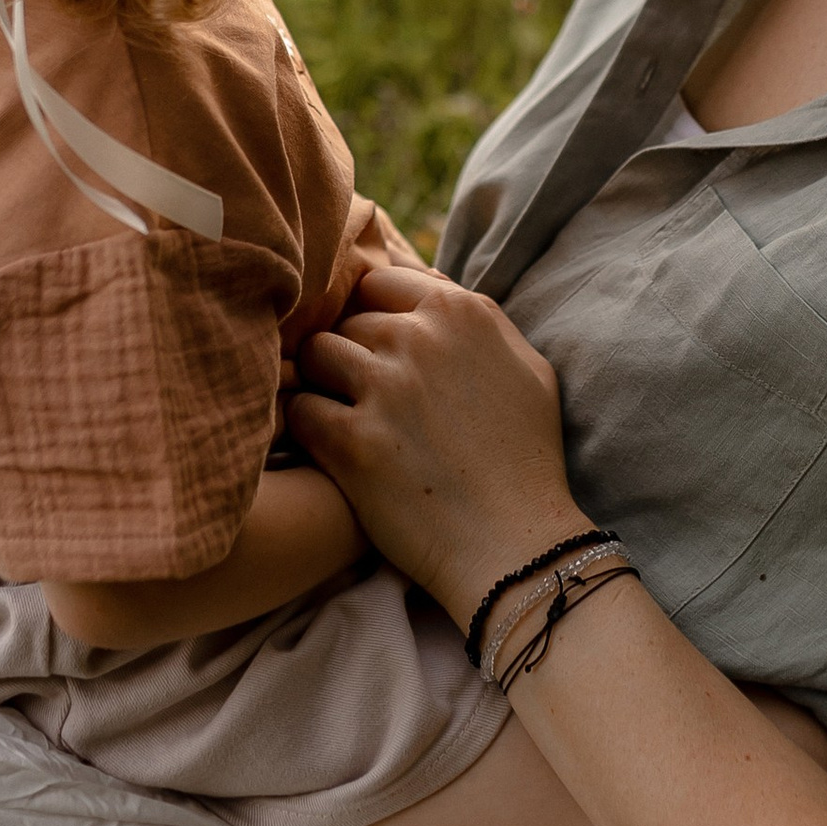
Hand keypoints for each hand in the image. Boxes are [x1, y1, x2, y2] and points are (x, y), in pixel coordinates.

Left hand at [289, 264, 580, 608]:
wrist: (516, 543)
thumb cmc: (528, 459)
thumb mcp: (528, 368)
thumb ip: (477, 320)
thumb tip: (428, 288)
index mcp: (461, 312)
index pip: (378, 282)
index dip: (371, 316)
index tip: (378, 352)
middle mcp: (419, 339)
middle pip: (344, 321)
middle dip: (351, 354)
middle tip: (367, 398)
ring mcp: (383, 388)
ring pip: (314, 357)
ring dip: (323, 385)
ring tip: (347, 419)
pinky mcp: (352, 441)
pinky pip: (298, 409)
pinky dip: (308, 428)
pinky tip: (333, 449)